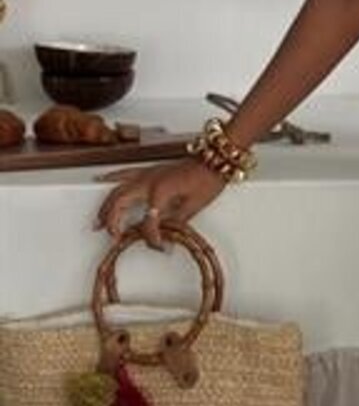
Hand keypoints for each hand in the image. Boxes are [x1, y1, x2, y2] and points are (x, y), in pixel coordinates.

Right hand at [91, 157, 227, 247]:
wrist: (213, 160)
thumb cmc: (206, 179)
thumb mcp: (193, 207)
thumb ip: (175, 223)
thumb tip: (166, 238)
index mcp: (160, 192)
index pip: (148, 221)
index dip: (152, 237)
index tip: (159, 246)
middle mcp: (148, 181)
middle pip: (120, 203)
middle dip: (113, 222)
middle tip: (113, 237)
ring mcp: (146, 174)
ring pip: (116, 190)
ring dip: (105, 207)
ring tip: (98, 222)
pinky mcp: (147, 171)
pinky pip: (122, 173)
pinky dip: (110, 179)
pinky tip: (100, 181)